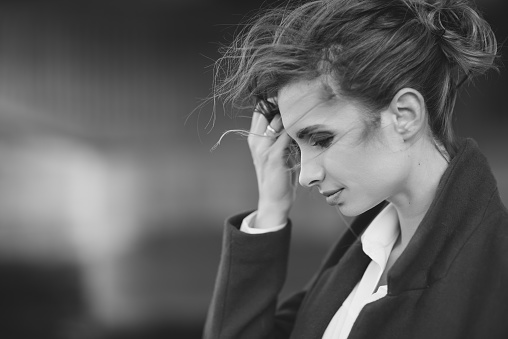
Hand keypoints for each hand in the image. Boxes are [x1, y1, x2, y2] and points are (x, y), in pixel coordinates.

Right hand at [248, 109, 297, 228]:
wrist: (274, 200)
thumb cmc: (280, 175)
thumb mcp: (279, 152)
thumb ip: (283, 136)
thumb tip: (299, 119)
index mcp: (255, 138)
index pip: (260, 111)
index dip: (272, 100)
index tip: (289, 95)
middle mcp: (256, 141)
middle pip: (264, 111)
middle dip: (280, 102)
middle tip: (299, 97)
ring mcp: (263, 149)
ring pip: (275, 121)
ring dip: (290, 114)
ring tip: (306, 108)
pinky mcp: (273, 157)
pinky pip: (285, 136)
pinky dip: (295, 129)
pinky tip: (306, 127)